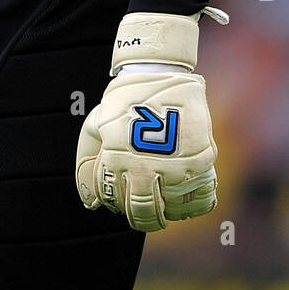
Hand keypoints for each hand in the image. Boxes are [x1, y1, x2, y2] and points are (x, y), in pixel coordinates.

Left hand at [75, 8, 226, 231]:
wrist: (159, 72)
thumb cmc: (124, 100)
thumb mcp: (95, 124)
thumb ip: (87, 163)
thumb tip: (91, 203)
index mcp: (116, 158)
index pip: (112, 200)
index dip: (113, 202)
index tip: (118, 197)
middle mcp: (145, 166)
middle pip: (142, 213)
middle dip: (141, 218)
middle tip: (144, 212)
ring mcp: (176, 165)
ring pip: (172, 211)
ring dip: (167, 211)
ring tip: (164, 200)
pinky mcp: (201, 160)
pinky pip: (201, 199)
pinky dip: (194, 205)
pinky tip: (184, 196)